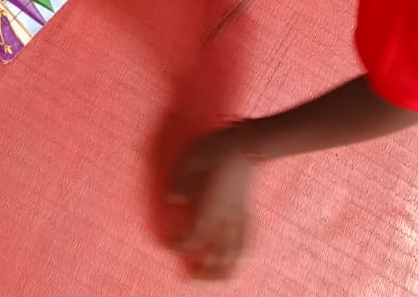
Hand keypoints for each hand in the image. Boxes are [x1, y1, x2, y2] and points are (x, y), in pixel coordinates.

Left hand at [167, 128, 256, 279]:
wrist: (249, 141)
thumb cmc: (218, 146)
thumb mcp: (193, 157)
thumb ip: (181, 179)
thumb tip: (172, 200)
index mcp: (213, 204)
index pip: (195, 236)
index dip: (180, 245)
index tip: (168, 243)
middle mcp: (228, 216)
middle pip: (221, 256)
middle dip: (205, 272)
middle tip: (190, 276)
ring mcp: (241, 216)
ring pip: (238, 254)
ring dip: (226, 270)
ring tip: (212, 275)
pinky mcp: (248, 211)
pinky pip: (249, 240)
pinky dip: (242, 255)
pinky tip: (235, 258)